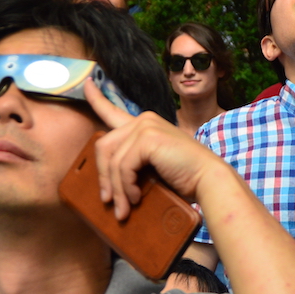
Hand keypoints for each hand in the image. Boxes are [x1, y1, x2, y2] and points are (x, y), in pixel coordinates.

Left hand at [83, 79, 233, 218]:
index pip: (113, 109)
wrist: (208, 180)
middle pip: (104, 146)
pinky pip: (123, 166)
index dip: (96, 98)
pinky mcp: (147, 139)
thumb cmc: (185, 178)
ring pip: (112, 160)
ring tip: (124, 209)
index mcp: (145, 124)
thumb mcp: (153, 167)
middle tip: (109, 202)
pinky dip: (125, 186)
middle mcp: (143, 120)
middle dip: (104, 177)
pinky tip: (135, 198)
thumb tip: (108, 185)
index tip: (86, 84)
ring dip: (116, 188)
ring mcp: (145, 127)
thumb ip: (133, 164)